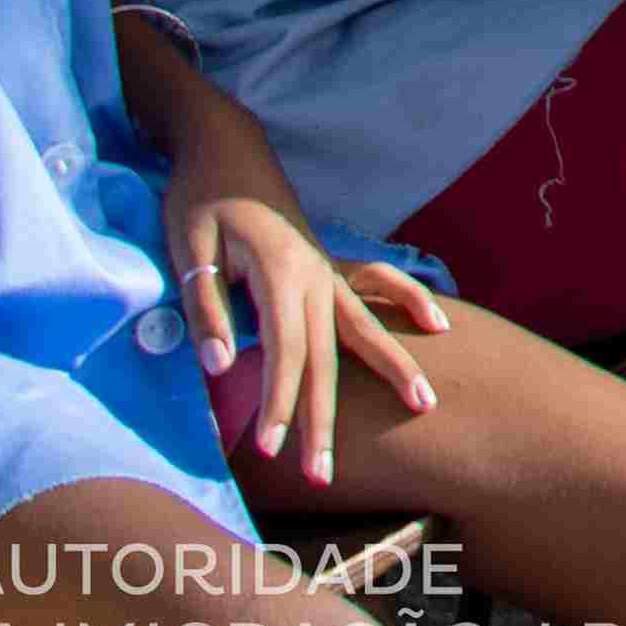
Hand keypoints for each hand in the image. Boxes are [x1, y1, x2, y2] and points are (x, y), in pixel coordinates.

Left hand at [167, 167, 447, 477]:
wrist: (226, 149)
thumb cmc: (200, 199)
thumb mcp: (188, 248)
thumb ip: (207, 307)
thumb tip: (218, 366)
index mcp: (280, 275)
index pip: (284, 354)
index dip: (278, 402)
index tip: (272, 448)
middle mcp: (314, 277)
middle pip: (325, 359)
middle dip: (324, 420)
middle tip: (322, 476)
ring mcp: (327, 271)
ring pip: (361, 332)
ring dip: (392, 370)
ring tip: (425, 405)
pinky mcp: (326, 268)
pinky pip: (375, 289)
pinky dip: (407, 303)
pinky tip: (437, 325)